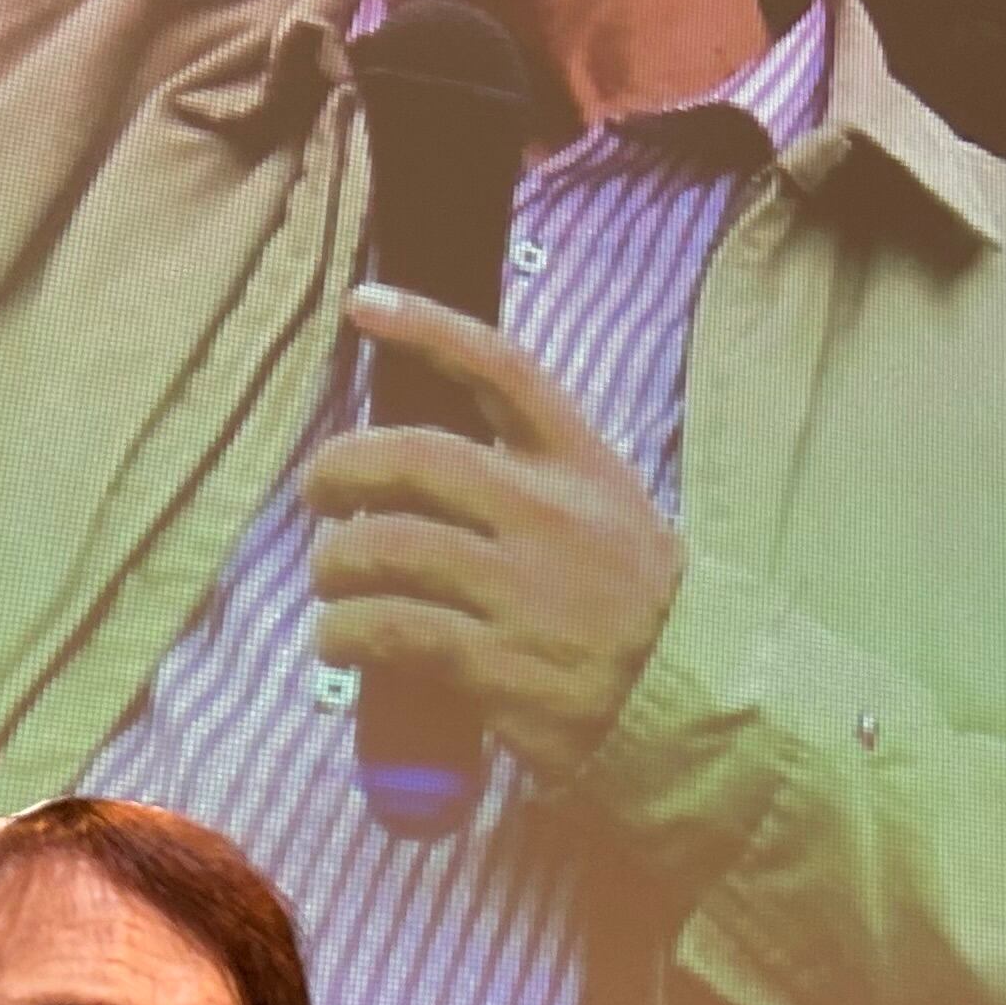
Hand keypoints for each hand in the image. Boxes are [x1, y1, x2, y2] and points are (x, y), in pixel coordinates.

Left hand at [298, 286, 684, 780]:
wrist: (688, 698)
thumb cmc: (628, 598)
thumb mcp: (604, 507)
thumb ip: (528, 473)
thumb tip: (412, 460)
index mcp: (577, 464)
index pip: (499, 369)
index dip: (424, 327)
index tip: (359, 306)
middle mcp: (550, 516)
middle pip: (414, 460)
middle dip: (341, 469)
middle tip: (317, 493)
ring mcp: (525, 592)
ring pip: (388, 550)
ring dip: (334, 565)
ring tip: (330, 583)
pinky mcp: (501, 665)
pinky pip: (392, 630)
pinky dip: (345, 631)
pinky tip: (339, 639)